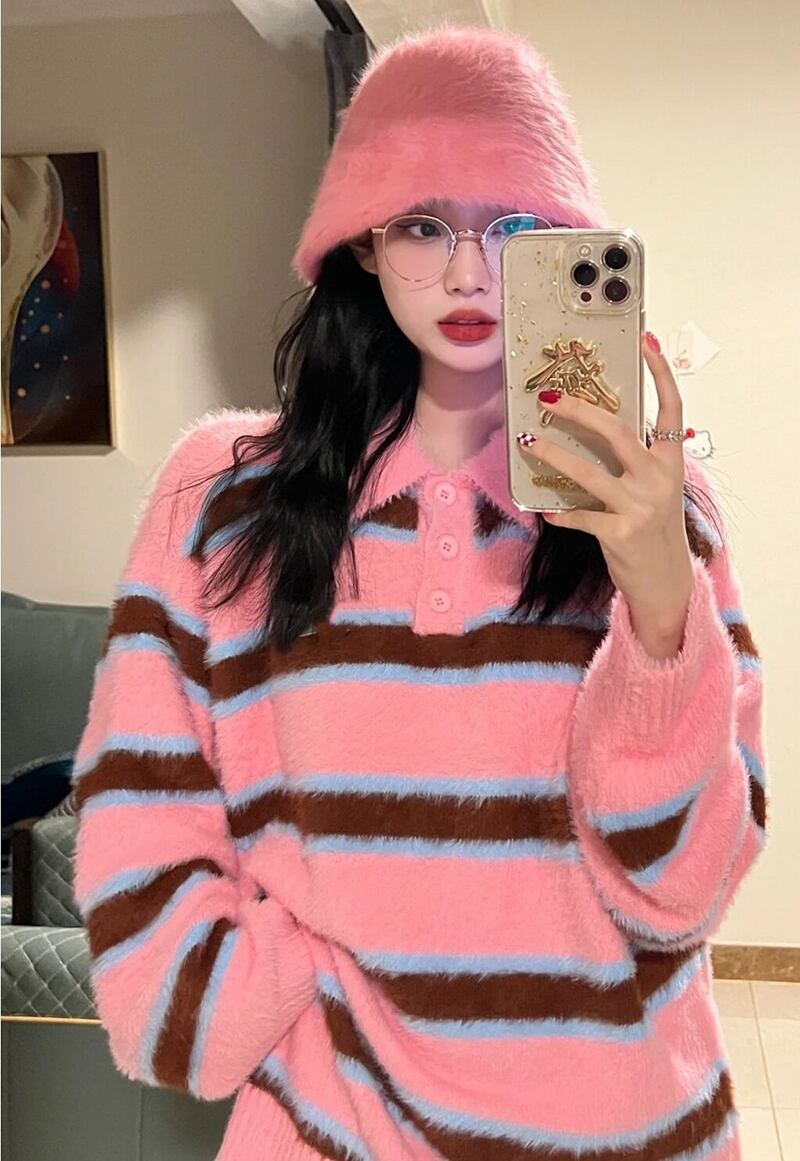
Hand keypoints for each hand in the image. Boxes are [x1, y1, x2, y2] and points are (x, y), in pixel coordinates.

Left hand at [517, 332, 694, 655]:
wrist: (665, 581)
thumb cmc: (653, 528)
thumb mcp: (655, 489)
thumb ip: (635, 461)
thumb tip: (594, 426)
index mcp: (670, 462)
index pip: (671, 408)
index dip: (660, 373)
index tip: (646, 341)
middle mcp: (658, 478)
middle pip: (616, 432)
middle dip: (579, 411)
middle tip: (548, 398)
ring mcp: (639, 506)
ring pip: (587, 471)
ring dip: (552, 454)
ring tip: (528, 442)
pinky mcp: (620, 532)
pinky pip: (580, 516)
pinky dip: (560, 513)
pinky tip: (546, 511)